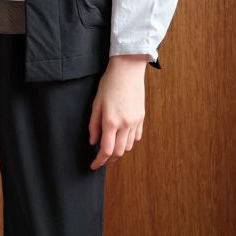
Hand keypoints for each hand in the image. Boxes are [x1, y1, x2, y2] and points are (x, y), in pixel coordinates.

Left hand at [88, 54, 147, 169]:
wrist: (128, 70)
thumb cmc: (109, 84)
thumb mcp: (96, 104)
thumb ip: (94, 125)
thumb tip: (93, 142)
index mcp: (111, 122)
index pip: (106, 150)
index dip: (99, 161)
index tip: (93, 165)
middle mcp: (125, 124)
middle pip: (119, 152)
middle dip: (109, 160)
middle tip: (101, 161)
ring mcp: (135, 121)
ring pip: (128, 146)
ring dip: (119, 152)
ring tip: (111, 151)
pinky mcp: (141, 117)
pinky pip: (136, 137)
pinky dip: (128, 142)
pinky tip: (122, 140)